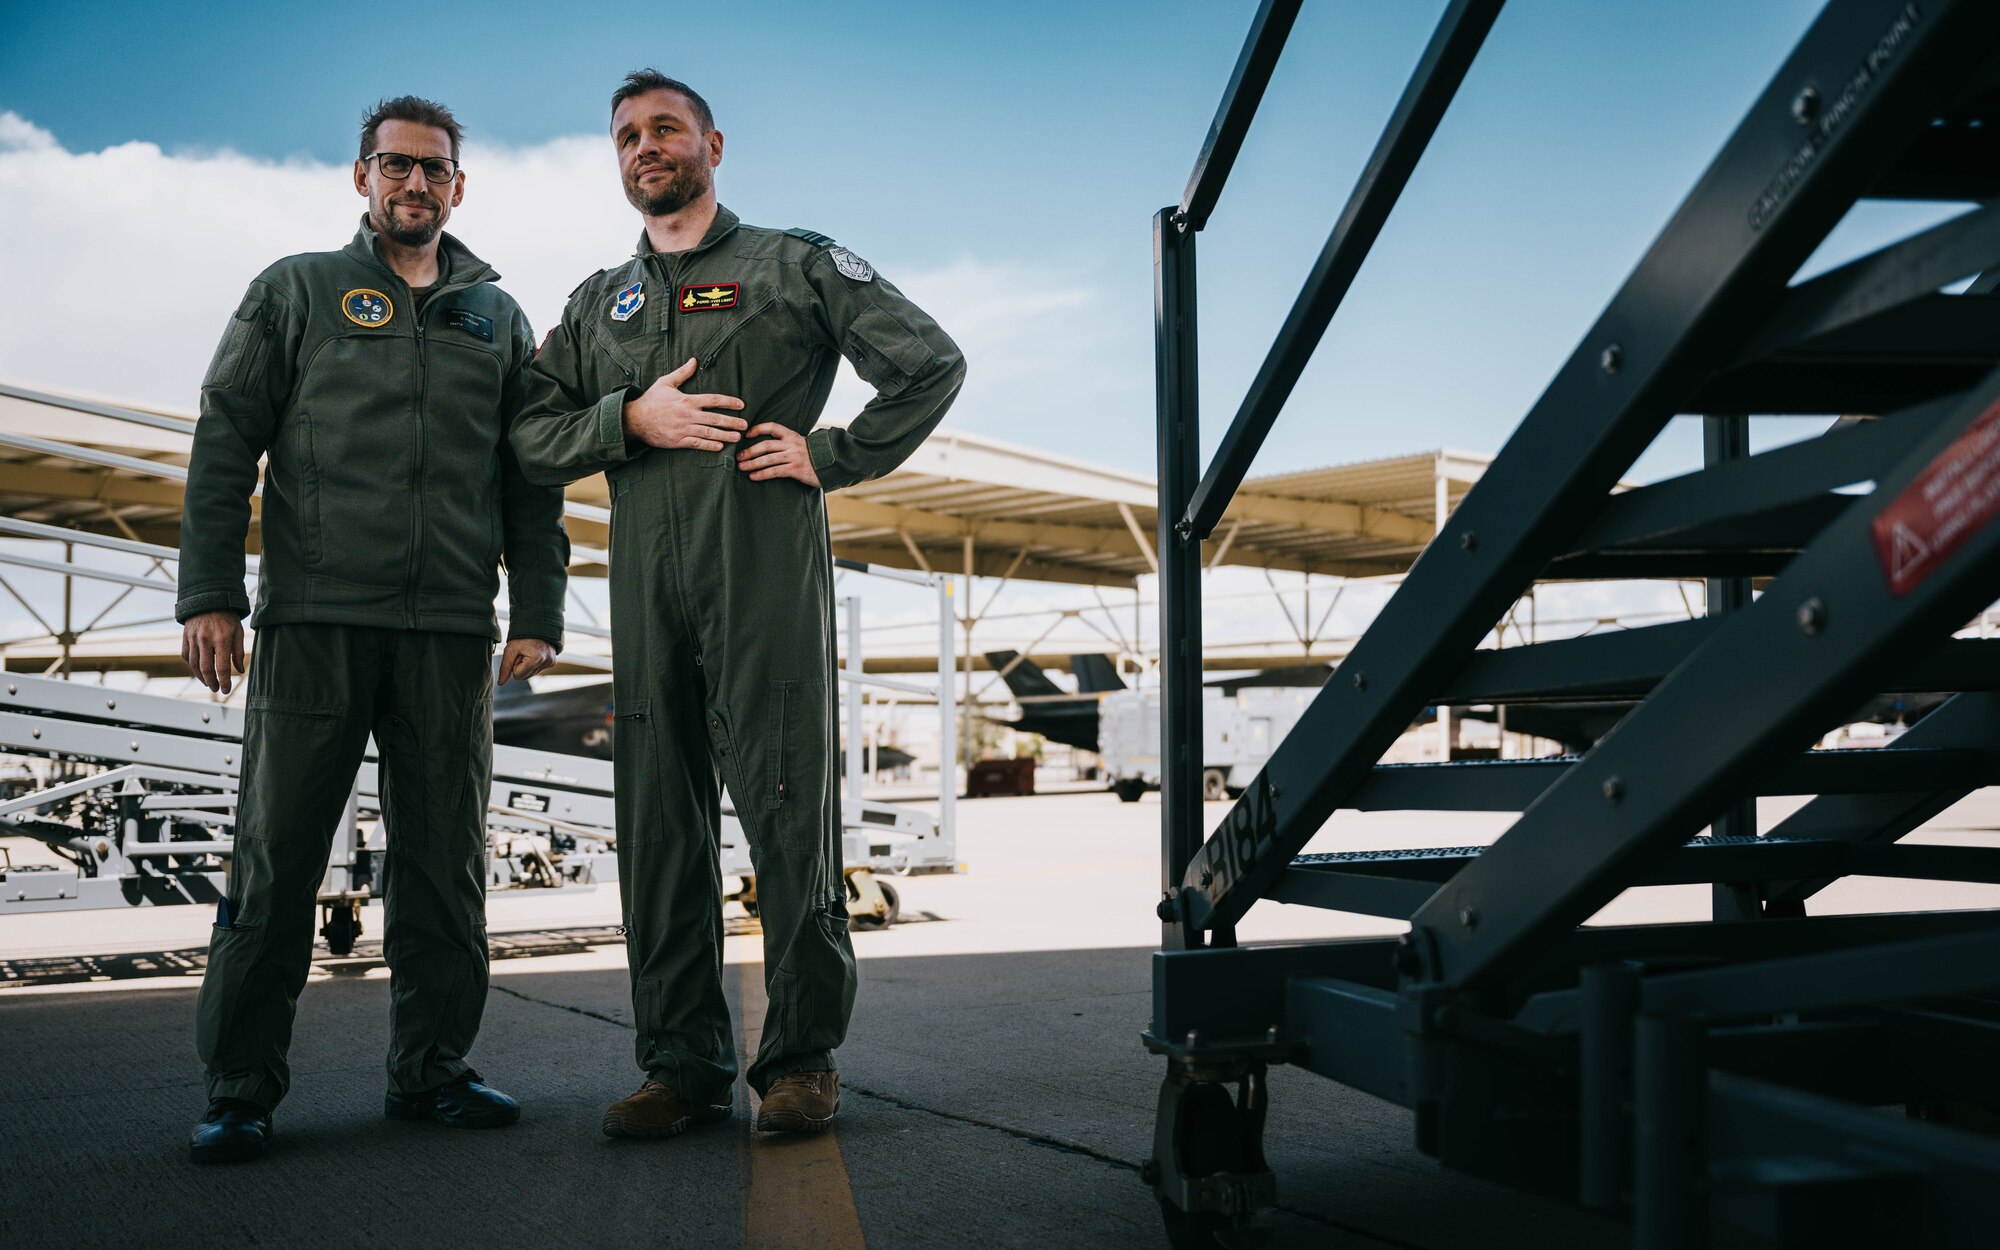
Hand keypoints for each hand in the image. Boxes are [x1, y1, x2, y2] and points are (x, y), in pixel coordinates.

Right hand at [181, 611, 244, 694]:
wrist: (209, 600)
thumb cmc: (227, 618)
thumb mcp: (238, 632)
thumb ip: (238, 652)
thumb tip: (240, 671)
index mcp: (221, 639)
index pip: (222, 667)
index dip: (224, 681)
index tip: (226, 690)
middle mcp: (205, 640)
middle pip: (206, 668)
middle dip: (212, 682)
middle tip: (217, 689)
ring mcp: (193, 639)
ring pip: (194, 664)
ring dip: (201, 677)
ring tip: (209, 683)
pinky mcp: (185, 637)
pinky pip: (186, 656)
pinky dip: (191, 666)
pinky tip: (198, 671)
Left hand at [498, 638, 557, 685]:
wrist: (536, 626)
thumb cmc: (522, 637)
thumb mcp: (510, 650)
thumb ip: (505, 667)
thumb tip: (501, 683)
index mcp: (535, 660)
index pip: (517, 676)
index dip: (514, 666)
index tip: (518, 655)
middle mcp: (545, 662)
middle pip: (524, 677)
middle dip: (521, 666)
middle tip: (523, 653)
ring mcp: (550, 663)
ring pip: (530, 674)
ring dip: (527, 665)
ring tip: (528, 652)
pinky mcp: (552, 662)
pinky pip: (537, 670)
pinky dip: (534, 664)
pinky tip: (534, 654)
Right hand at [621, 357, 746, 451]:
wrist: (634, 419)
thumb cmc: (651, 400)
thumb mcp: (665, 383)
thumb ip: (682, 373)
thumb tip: (694, 361)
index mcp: (687, 400)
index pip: (713, 400)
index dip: (729, 402)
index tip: (741, 405)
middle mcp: (688, 415)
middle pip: (715, 418)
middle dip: (732, 422)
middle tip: (745, 425)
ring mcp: (684, 429)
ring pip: (709, 433)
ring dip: (725, 435)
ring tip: (737, 437)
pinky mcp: (678, 440)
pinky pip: (697, 444)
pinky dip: (709, 445)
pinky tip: (720, 447)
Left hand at [735, 423, 821, 486]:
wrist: (834, 464)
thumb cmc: (815, 456)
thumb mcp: (802, 444)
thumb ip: (788, 444)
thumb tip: (769, 447)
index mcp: (792, 435)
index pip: (772, 427)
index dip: (758, 429)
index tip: (747, 434)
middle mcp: (792, 444)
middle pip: (766, 445)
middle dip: (749, 451)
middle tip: (738, 457)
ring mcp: (793, 457)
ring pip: (768, 459)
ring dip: (752, 463)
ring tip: (742, 467)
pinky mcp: (795, 469)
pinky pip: (774, 471)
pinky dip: (762, 474)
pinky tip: (753, 477)